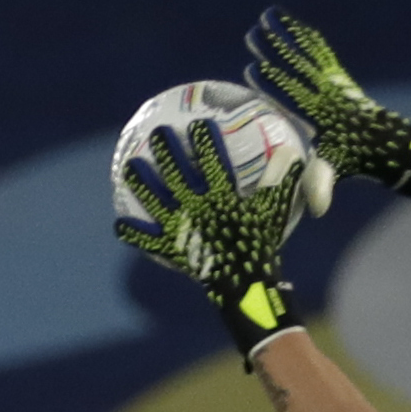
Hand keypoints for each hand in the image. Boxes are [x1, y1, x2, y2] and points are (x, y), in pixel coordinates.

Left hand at [113, 113, 307, 364]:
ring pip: (154, 200)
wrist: (244, 286)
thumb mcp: (274, 210)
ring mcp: (180, 229)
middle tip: (158, 134)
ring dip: (141, 182)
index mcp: (221, 196)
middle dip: (166, 151)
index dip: (204, 141)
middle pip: (176, 174)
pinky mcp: (171, 250)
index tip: (197, 125)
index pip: (211, 161)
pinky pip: (147, 240)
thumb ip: (281, 180)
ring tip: (131, 165)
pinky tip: (120, 222)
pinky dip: (133, 232)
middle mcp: (196, 208)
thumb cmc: (260, 245)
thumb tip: (290, 151)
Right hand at [243, 8, 410, 202]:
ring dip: (286, 35)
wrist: (390, 144)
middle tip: (251, 35)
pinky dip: (305, 37)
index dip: (273, 83)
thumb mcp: (338, 171)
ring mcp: (334, 82)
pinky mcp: (339, 77)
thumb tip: (318, 209)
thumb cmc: (358, 160)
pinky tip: (292, 24)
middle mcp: (327, 92)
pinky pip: (319, 51)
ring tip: (267, 16)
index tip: (253, 70)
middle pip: (296, 65)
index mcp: (321, 114)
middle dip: (274, 50)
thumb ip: (324, 184)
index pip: (293, 94)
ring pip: (307, 51)